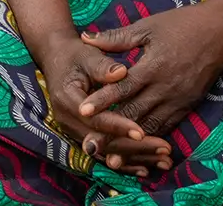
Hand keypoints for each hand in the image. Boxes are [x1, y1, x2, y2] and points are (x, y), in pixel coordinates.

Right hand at [30, 33, 173, 175]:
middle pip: (103, 142)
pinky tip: (147, 167)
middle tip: (165, 149)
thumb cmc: (75, 55)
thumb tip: (121, 73)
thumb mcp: (87, 55)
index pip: (96, 120)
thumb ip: (103, 66)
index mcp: (67, 101)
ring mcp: (74, 131)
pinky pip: (105, 152)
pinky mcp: (82, 135)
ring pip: (106, 152)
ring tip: (164, 161)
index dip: (119, 126)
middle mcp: (68, 121)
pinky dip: (126, 160)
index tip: (142, 132)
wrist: (57, 59)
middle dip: (135, 148)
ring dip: (136, 157)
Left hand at [78, 5, 222, 142]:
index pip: (122, 88)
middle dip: (111, 131)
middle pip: (134, 114)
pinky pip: (166, 127)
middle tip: (91, 144)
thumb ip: (116, 38)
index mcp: (152, 67)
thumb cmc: (181, 25)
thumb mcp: (147, 27)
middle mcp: (165, 88)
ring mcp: (178, 100)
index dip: (102, 100)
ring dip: (130, 142)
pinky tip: (137, 149)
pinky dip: (151, 138)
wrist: (221, 32)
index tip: (82, 111)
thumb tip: (85, 38)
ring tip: (112, 156)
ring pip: (150, 127)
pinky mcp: (187, 107)